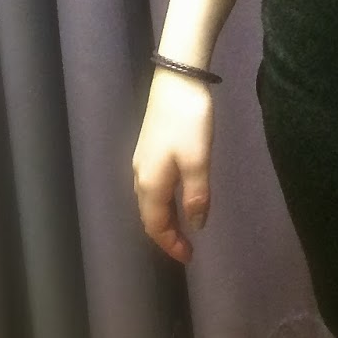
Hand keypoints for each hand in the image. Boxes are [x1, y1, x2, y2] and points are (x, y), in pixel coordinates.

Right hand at [131, 68, 214, 264]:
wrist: (177, 79)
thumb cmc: (188, 121)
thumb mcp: (198, 160)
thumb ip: (197, 195)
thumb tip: (196, 224)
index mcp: (150, 184)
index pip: (155, 226)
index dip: (171, 245)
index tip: (189, 257)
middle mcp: (140, 176)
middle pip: (150, 215)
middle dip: (167, 234)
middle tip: (188, 247)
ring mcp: (142, 160)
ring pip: (151, 200)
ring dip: (166, 217)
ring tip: (185, 226)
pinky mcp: (149, 147)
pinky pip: (153, 185)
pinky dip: (164, 199)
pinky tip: (178, 195)